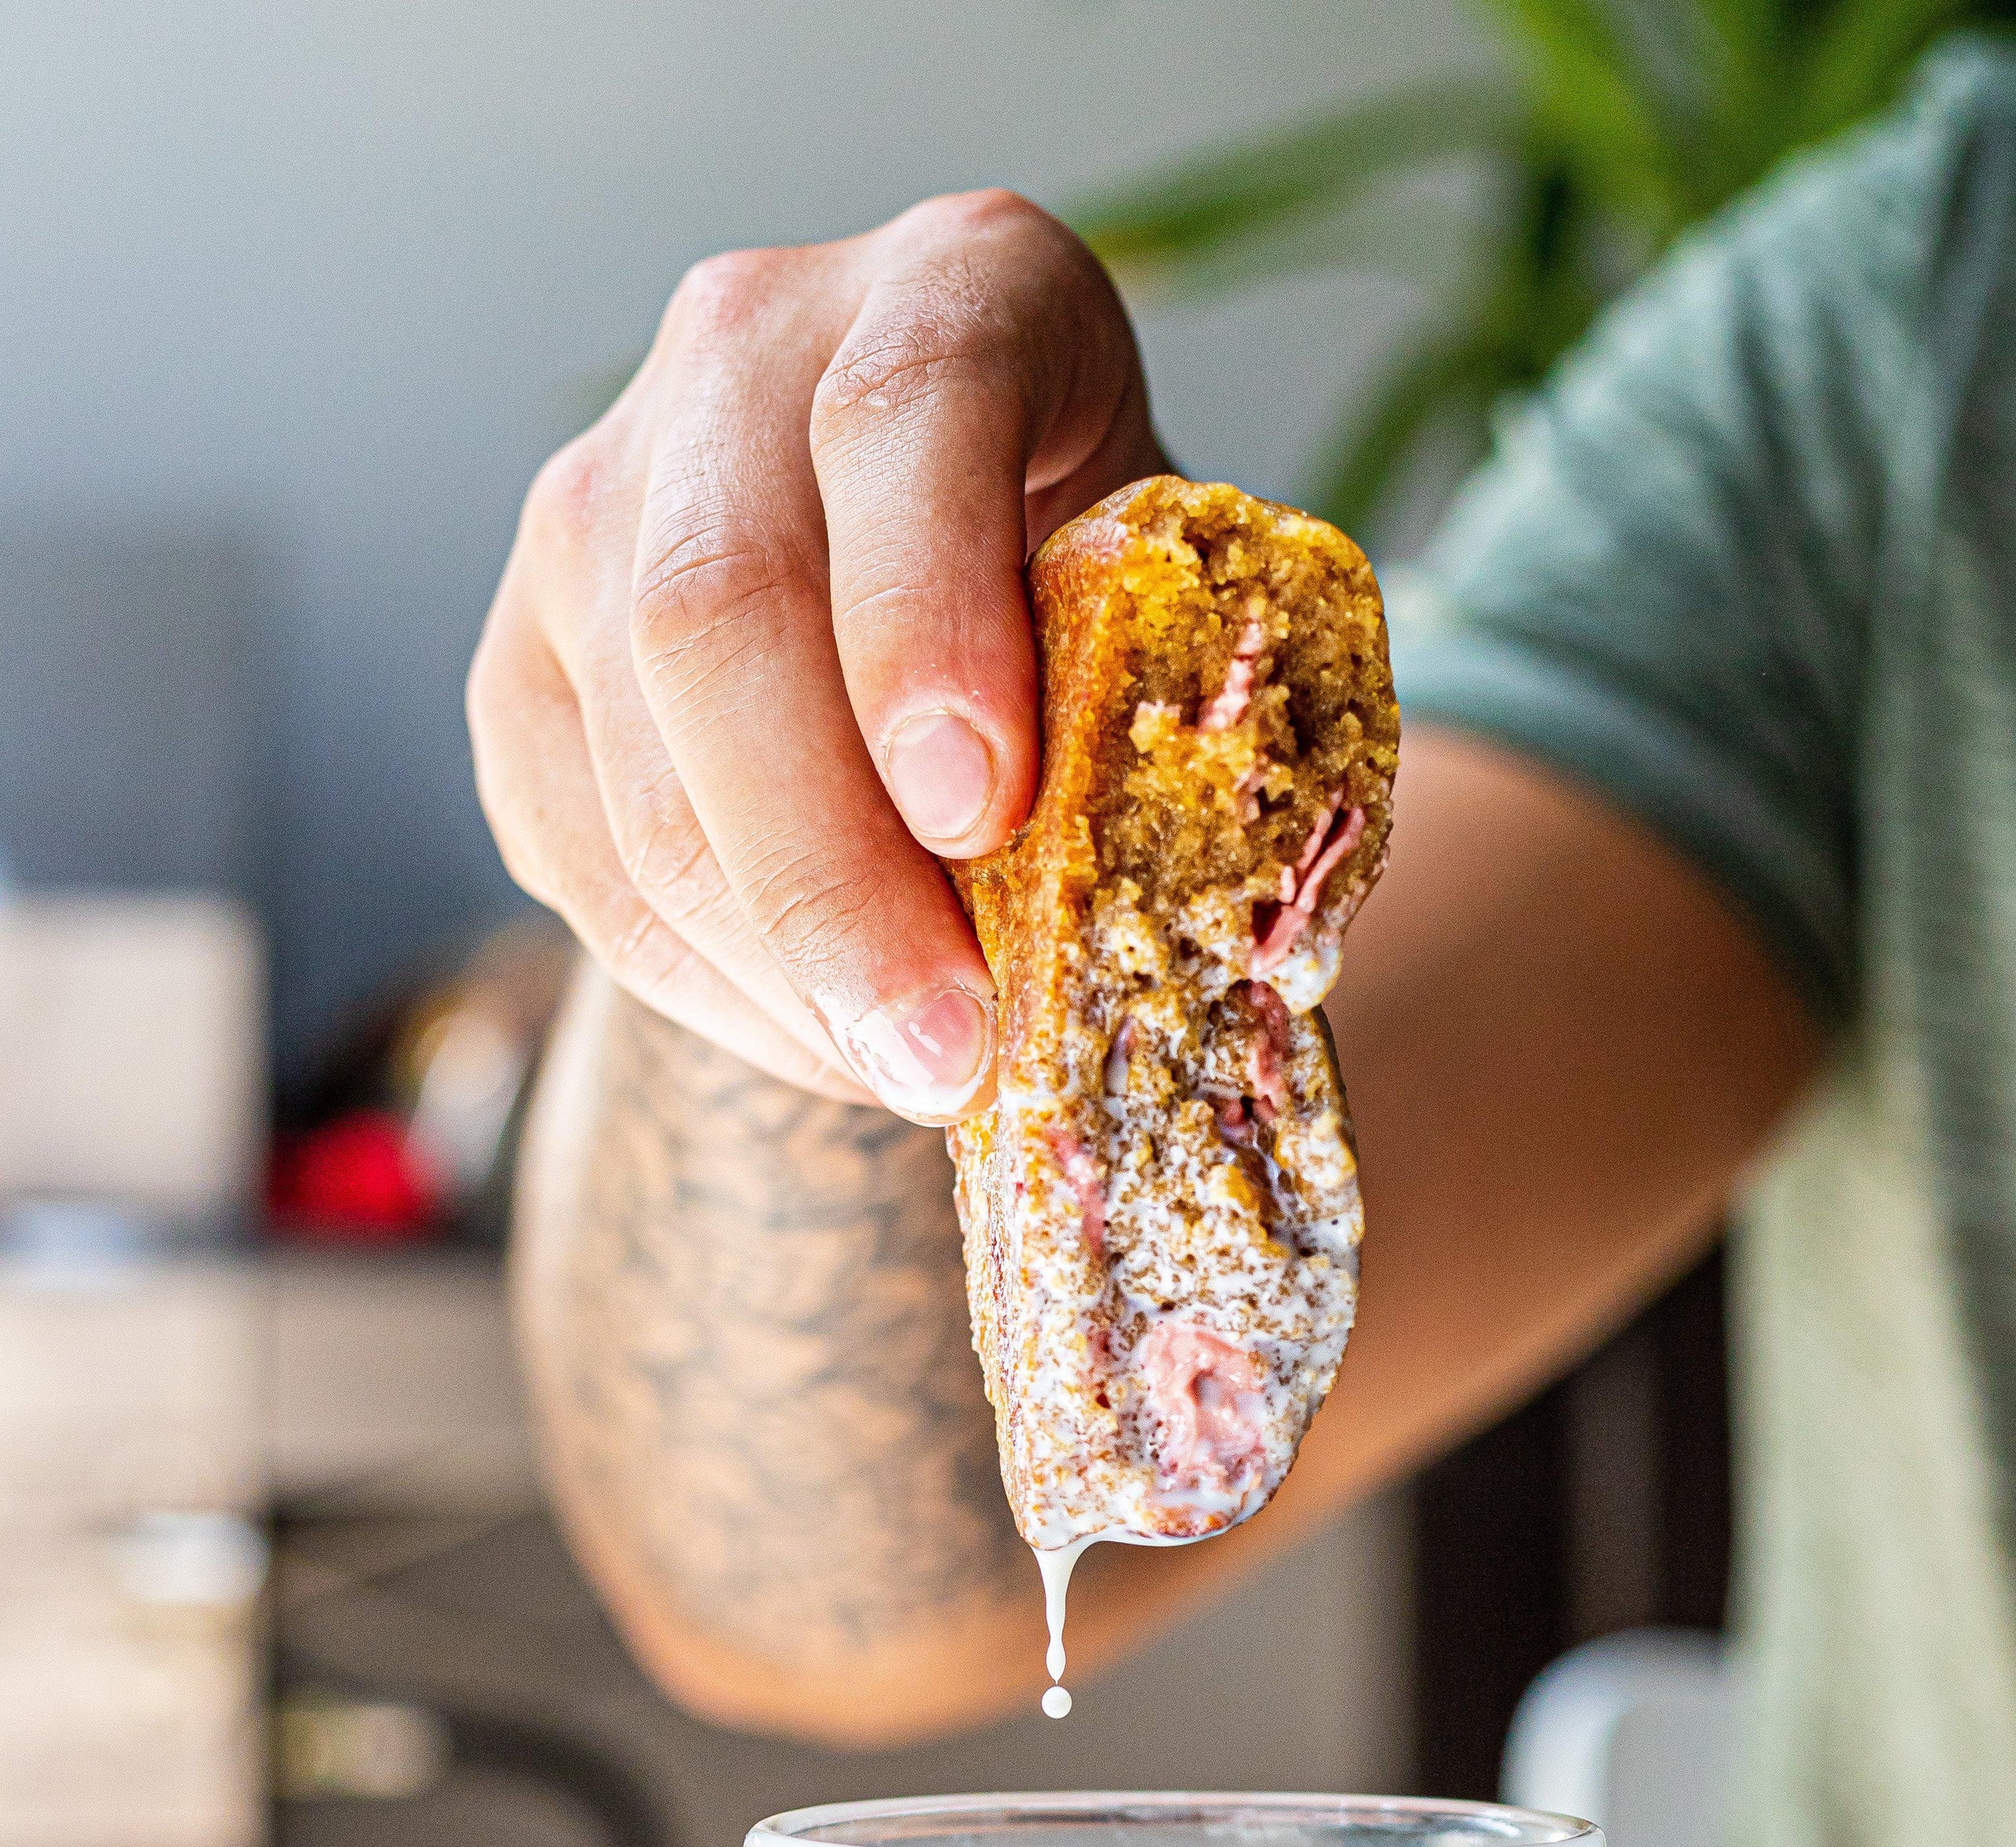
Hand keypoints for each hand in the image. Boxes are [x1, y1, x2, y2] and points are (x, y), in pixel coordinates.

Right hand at [468, 193, 1163, 1115]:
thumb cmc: (1110, 604)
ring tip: (913, 1076)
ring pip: (634, 765)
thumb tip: (1174, 909)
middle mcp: (743, 354)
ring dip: (778, 965)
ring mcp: (598, 502)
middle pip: (720, 617)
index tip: (983, 812)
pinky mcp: (520, 661)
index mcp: (956, 286)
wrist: (951, 608)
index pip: (909, 410)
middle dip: (835, 875)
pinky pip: (576, 855)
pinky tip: (830, 1047)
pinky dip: (709, 988)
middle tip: (947, 1051)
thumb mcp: (1180, 609)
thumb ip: (1170, 702)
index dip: (931, 617)